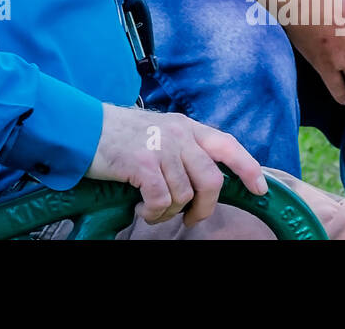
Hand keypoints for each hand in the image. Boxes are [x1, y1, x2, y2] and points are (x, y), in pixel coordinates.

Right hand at [85, 104, 266, 225]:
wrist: (85, 127)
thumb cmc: (119, 134)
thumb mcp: (159, 130)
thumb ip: (183, 146)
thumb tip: (204, 177)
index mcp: (186, 126)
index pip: (227, 145)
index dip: (248, 168)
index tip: (259, 190)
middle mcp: (179, 135)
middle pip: (211, 180)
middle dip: (204, 207)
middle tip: (190, 218)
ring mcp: (162, 149)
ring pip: (185, 195)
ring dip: (169, 211)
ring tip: (152, 208)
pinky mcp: (143, 165)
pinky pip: (162, 201)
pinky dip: (153, 212)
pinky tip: (141, 208)